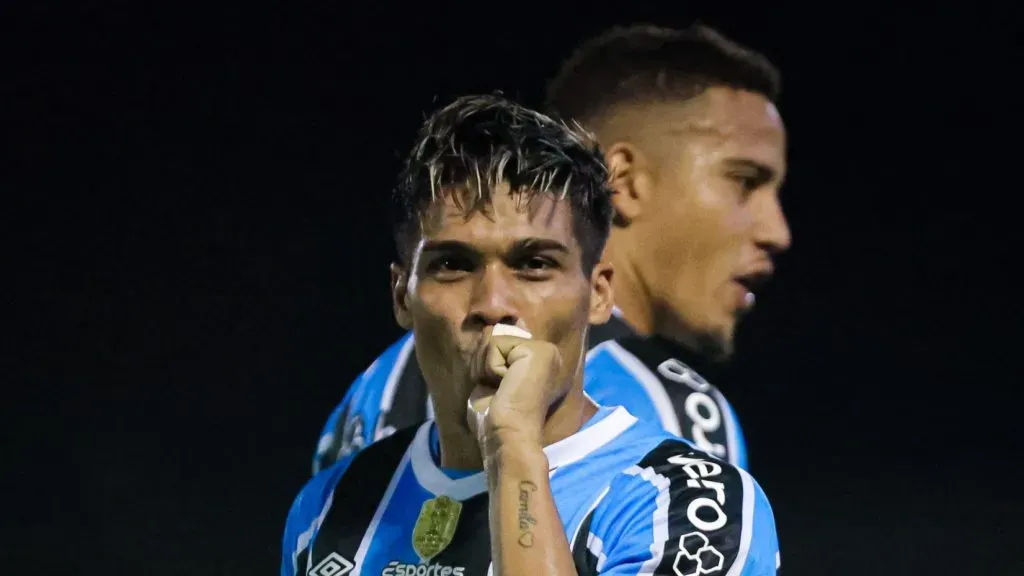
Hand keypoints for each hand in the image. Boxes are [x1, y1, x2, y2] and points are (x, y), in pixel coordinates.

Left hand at [467, 324, 561, 449]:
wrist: (508, 437)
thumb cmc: (497, 419)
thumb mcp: (494, 380)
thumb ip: (497, 356)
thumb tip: (490, 331)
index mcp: (540, 364)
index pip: (500, 342)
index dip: (487, 366)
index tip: (499, 392)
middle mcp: (549, 355)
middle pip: (495, 336)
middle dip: (484, 364)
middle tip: (499, 391)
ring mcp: (547, 351)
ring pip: (493, 338)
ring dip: (486, 368)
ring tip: (502, 390)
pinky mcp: (539, 351)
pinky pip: (495, 345)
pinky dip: (490, 368)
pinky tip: (505, 386)